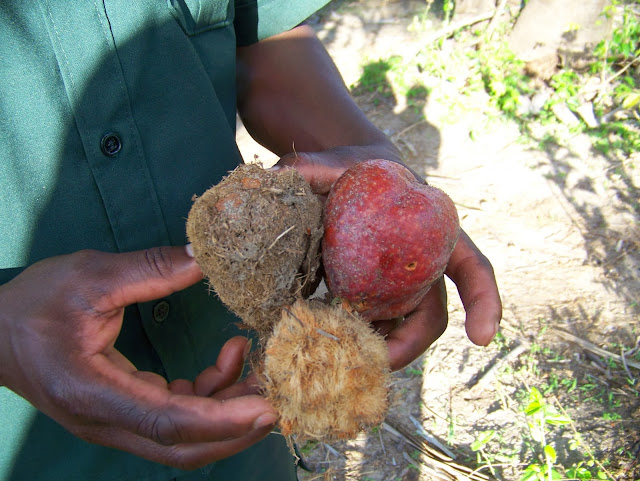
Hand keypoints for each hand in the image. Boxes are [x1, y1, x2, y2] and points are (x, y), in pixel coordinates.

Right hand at [0, 247, 278, 469]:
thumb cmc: (33, 305)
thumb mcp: (90, 276)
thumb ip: (151, 270)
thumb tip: (207, 258)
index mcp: (93, 392)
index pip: (167, 421)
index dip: (221, 419)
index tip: (267, 406)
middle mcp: (106, 420)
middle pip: (184, 447)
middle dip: (237, 427)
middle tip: (281, 395)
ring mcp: (115, 420)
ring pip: (185, 436)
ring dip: (229, 408)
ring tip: (259, 363)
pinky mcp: (125, 409)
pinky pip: (177, 415)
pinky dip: (210, 395)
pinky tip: (229, 358)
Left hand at [275, 148, 502, 370]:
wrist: (342, 180)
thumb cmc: (348, 170)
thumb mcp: (330, 164)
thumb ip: (306, 169)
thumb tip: (268, 179)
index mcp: (433, 230)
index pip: (471, 266)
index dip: (483, 301)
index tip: (483, 339)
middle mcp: (422, 264)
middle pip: (432, 315)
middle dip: (410, 345)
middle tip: (379, 364)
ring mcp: (398, 285)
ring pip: (399, 327)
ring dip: (378, 349)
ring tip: (341, 360)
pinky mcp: (373, 295)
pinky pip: (372, 324)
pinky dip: (355, 338)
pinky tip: (324, 341)